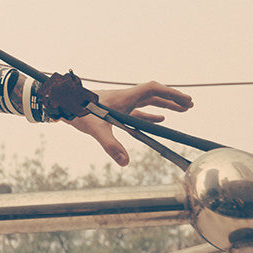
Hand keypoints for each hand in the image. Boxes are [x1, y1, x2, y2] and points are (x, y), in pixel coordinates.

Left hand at [65, 80, 192, 165]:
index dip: (171, 94)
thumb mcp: (95, 130)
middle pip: (154, 95)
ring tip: (182, 111)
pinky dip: (151, 115)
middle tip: (190, 105)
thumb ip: (110, 146)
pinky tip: (159, 121)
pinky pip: (139, 112)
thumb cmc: (77, 113)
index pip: (153, 90)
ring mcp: (121, 104)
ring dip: (165, 106)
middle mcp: (125, 98)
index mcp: (124, 98)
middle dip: (172, 99)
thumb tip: (125, 163)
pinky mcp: (116, 111)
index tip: (186, 100)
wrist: (62, 105)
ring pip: (148, 102)